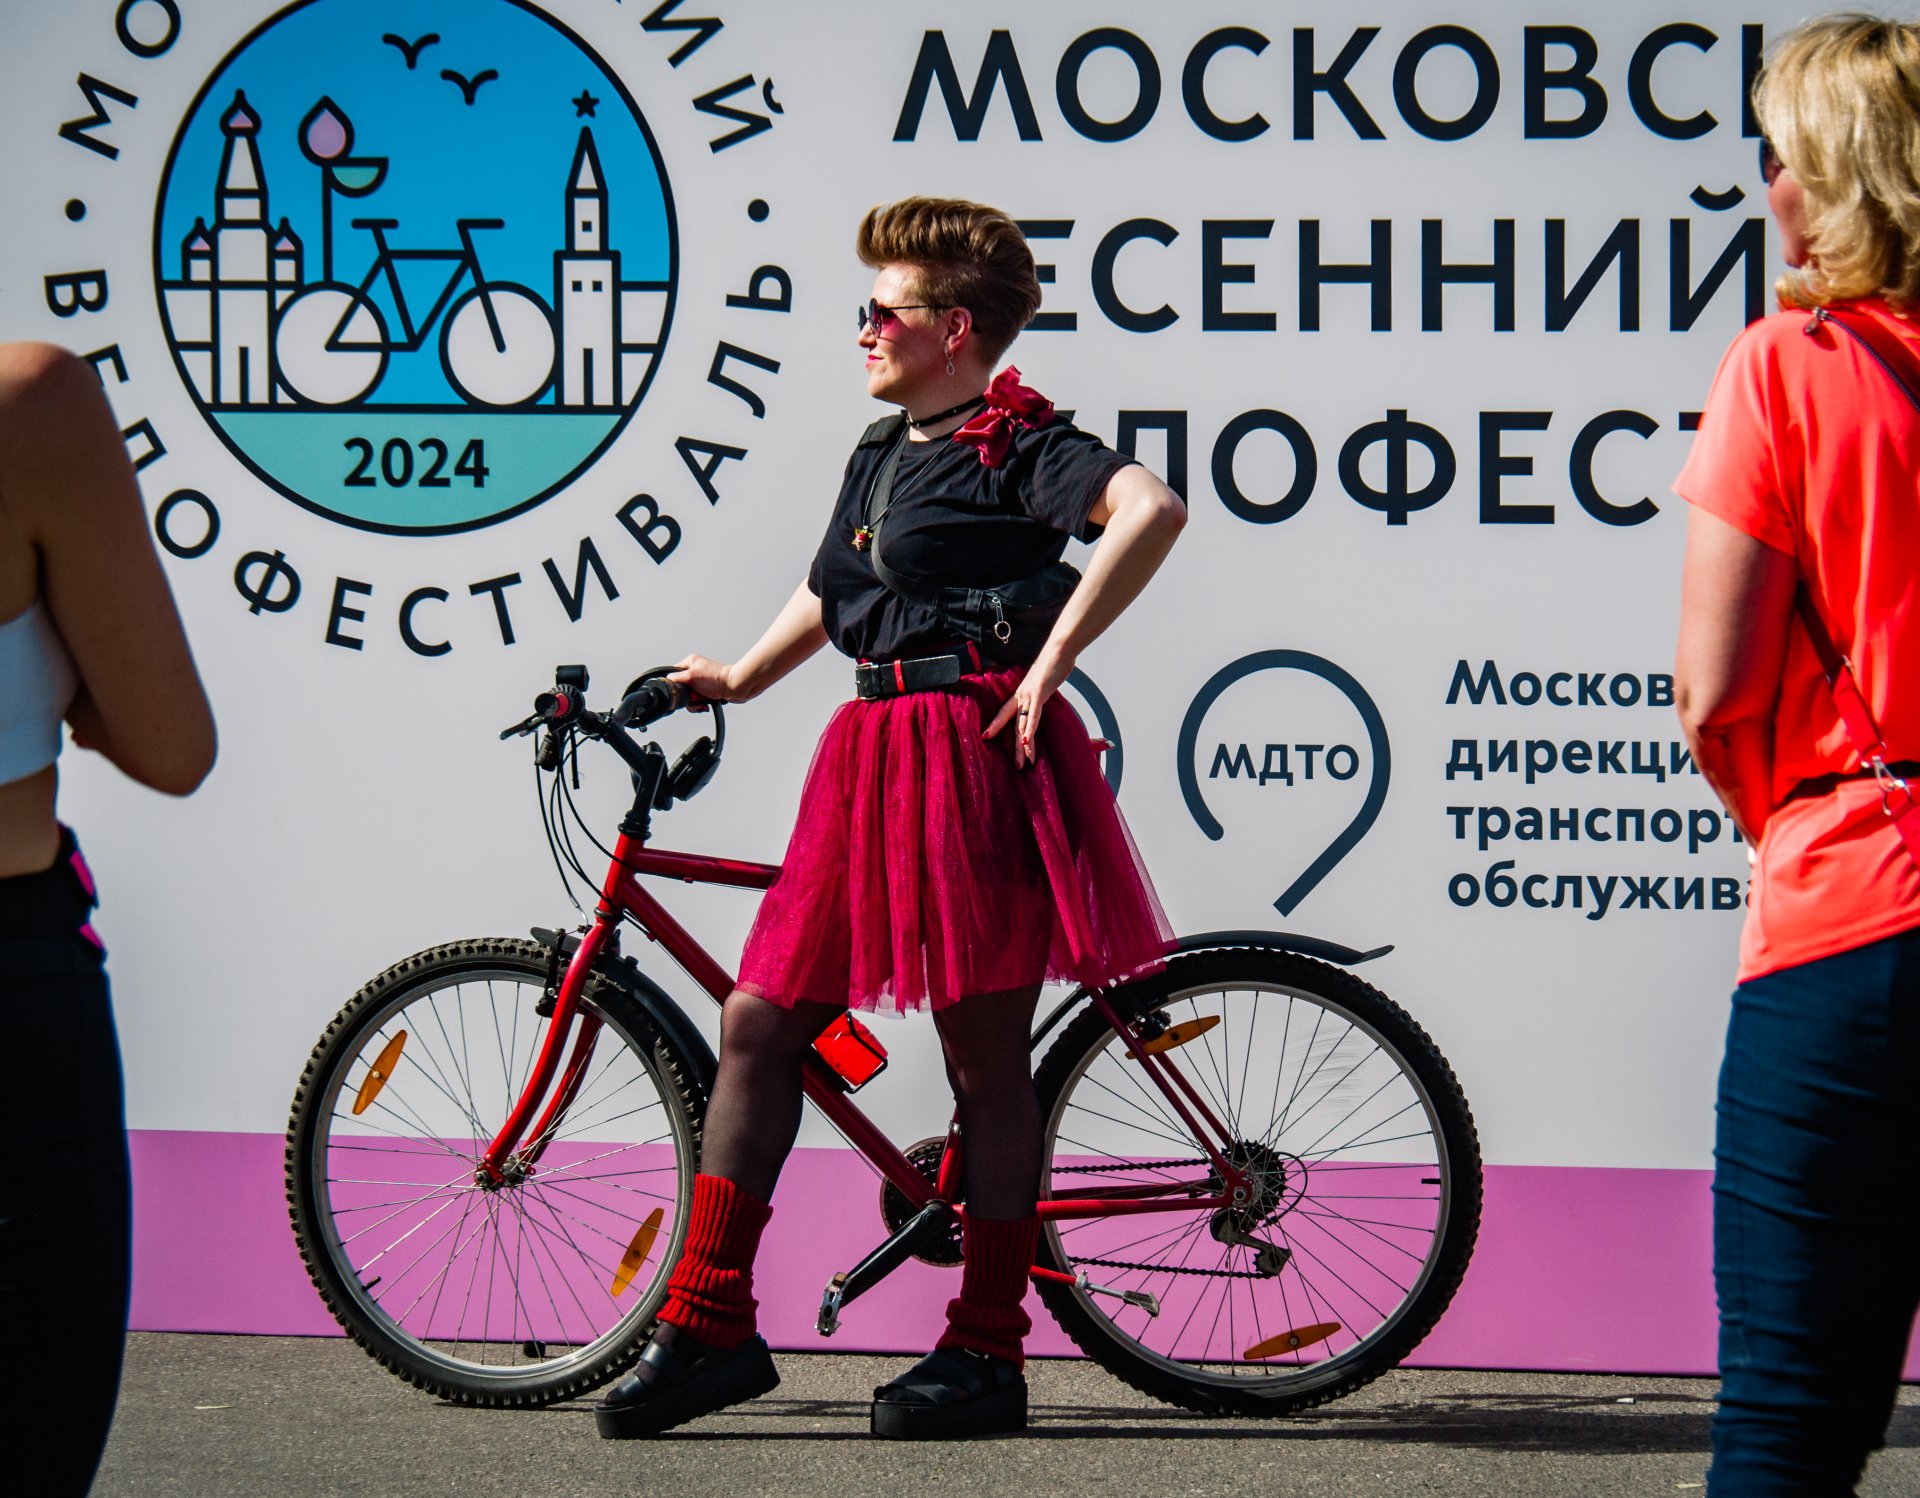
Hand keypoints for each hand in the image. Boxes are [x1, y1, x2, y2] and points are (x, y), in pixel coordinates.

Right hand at [668, 654, 745, 703]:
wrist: (735, 688)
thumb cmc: (717, 679)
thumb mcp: (691, 676)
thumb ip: (677, 678)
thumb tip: (668, 680)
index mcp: (690, 662)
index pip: (673, 674)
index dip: (676, 685)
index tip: (682, 690)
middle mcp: (695, 671)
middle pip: (681, 689)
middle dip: (688, 698)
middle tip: (695, 698)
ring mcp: (701, 682)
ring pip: (689, 697)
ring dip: (695, 703)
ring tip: (702, 702)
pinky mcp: (707, 691)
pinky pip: (698, 701)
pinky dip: (701, 704)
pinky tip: (706, 704)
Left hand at [983, 650, 1072, 768]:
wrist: (1059, 649)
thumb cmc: (1053, 664)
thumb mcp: (1045, 681)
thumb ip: (1041, 690)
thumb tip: (1042, 695)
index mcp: (1022, 694)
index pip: (1006, 713)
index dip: (996, 725)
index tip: (987, 737)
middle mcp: (1022, 696)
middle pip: (1015, 725)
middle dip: (1015, 747)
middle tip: (1016, 766)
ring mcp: (1029, 695)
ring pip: (1023, 724)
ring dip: (1023, 745)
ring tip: (1022, 763)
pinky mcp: (1039, 692)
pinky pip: (1033, 715)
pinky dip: (1030, 728)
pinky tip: (1027, 741)